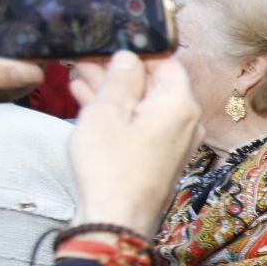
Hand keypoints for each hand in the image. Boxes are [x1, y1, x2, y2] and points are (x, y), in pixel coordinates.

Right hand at [67, 50, 200, 234]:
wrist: (117, 219)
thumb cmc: (111, 167)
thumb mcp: (107, 111)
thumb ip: (120, 79)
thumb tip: (129, 58)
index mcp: (180, 104)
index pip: (166, 62)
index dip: (137, 51)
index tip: (109, 45)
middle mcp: (186, 122)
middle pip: (154, 84)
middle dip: (119, 71)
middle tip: (86, 58)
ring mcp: (176, 142)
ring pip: (144, 105)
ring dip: (113, 91)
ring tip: (79, 74)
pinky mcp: (162, 158)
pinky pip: (142, 126)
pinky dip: (119, 113)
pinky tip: (89, 101)